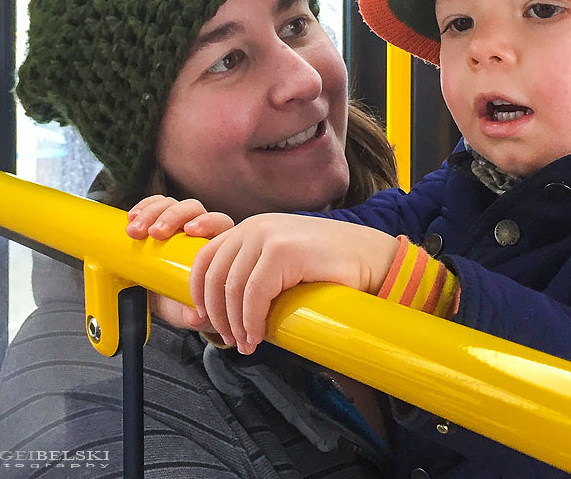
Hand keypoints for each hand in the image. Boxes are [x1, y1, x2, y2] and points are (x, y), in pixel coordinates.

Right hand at [126, 195, 235, 334]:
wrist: (163, 304)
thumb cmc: (184, 304)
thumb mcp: (189, 313)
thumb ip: (195, 316)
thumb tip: (195, 315)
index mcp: (216, 246)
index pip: (219, 223)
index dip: (207, 222)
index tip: (190, 230)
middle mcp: (199, 230)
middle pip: (193, 209)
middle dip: (173, 217)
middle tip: (156, 233)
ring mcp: (177, 224)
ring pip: (171, 205)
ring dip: (152, 212)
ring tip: (134, 231)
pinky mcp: (156, 222)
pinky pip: (153, 205)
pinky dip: (143, 207)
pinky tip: (132, 217)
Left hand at [191, 214, 399, 353]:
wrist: (371, 259)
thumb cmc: (330, 268)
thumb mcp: (283, 265)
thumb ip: (253, 275)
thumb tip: (217, 312)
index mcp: (251, 227)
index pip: (205, 257)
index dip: (199, 292)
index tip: (205, 319)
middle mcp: (255, 226)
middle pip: (214, 276)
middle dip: (216, 314)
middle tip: (228, 339)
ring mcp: (268, 236)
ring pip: (232, 288)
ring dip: (235, 324)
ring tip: (245, 344)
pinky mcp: (284, 251)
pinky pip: (254, 294)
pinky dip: (251, 321)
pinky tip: (258, 336)